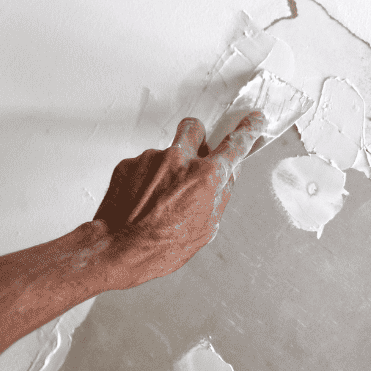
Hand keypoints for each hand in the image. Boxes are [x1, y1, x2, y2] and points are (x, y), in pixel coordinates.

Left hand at [91, 111, 266, 289]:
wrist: (116, 250)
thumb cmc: (161, 247)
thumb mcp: (206, 228)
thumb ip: (219, 196)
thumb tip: (227, 176)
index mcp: (206, 177)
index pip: (236, 144)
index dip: (249, 130)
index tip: (254, 120)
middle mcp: (181, 159)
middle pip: (195, 128)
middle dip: (198, 138)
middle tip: (194, 157)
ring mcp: (152, 158)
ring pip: (167, 152)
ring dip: (168, 169)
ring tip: (158, 200)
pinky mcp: (129, 163)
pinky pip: (144, 165)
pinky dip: (146, 180)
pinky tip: (141, 202)